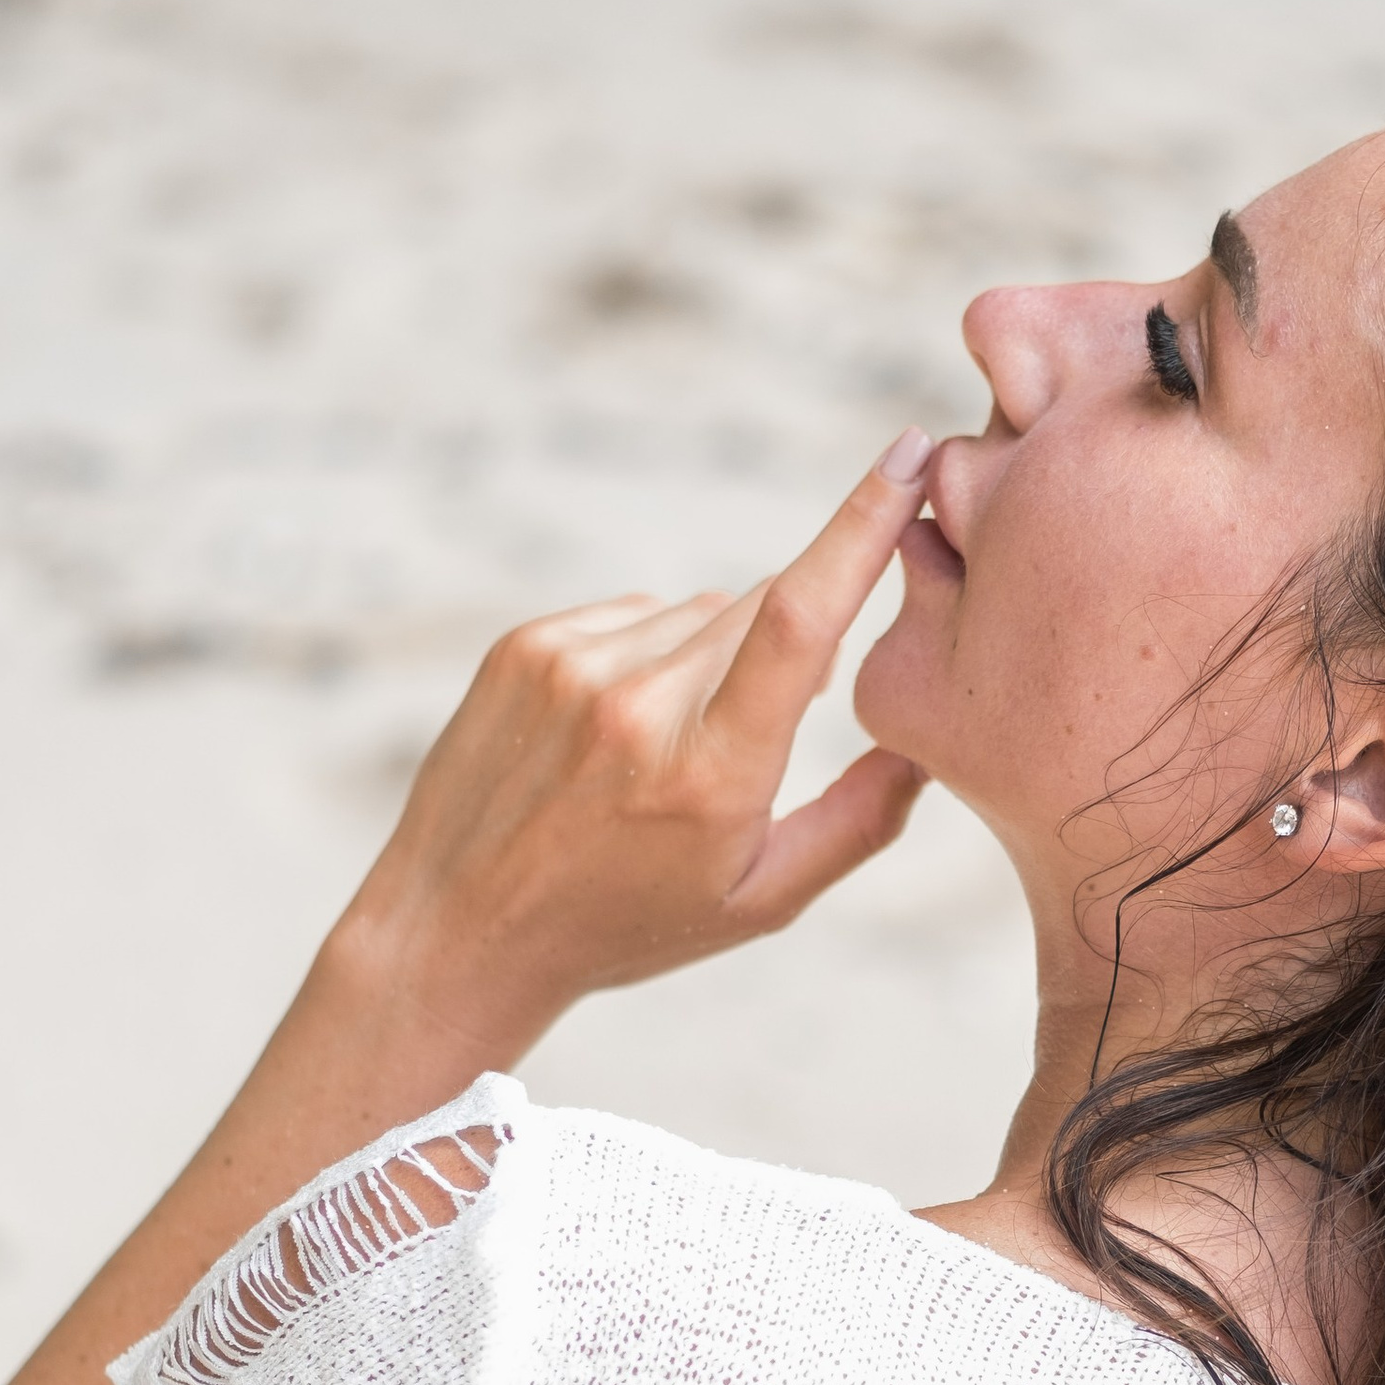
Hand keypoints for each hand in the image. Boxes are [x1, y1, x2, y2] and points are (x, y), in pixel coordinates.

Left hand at [325, 430, 934, 1065]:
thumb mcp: (760, 902)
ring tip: (656, 757)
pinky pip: (632, 616)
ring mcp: (574, 667)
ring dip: (705, 663)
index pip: (802, 617)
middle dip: (781, 654)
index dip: (863, 525)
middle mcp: (640, 706)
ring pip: (697, 616)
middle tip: (743, 743)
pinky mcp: (527, 646)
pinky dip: (644, 659)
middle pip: (761, 615)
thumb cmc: (626, 926)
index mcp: (713, 773)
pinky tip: (609, 735)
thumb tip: (924, 740)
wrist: (460, 931)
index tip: (908, 454)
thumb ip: (859, 822)